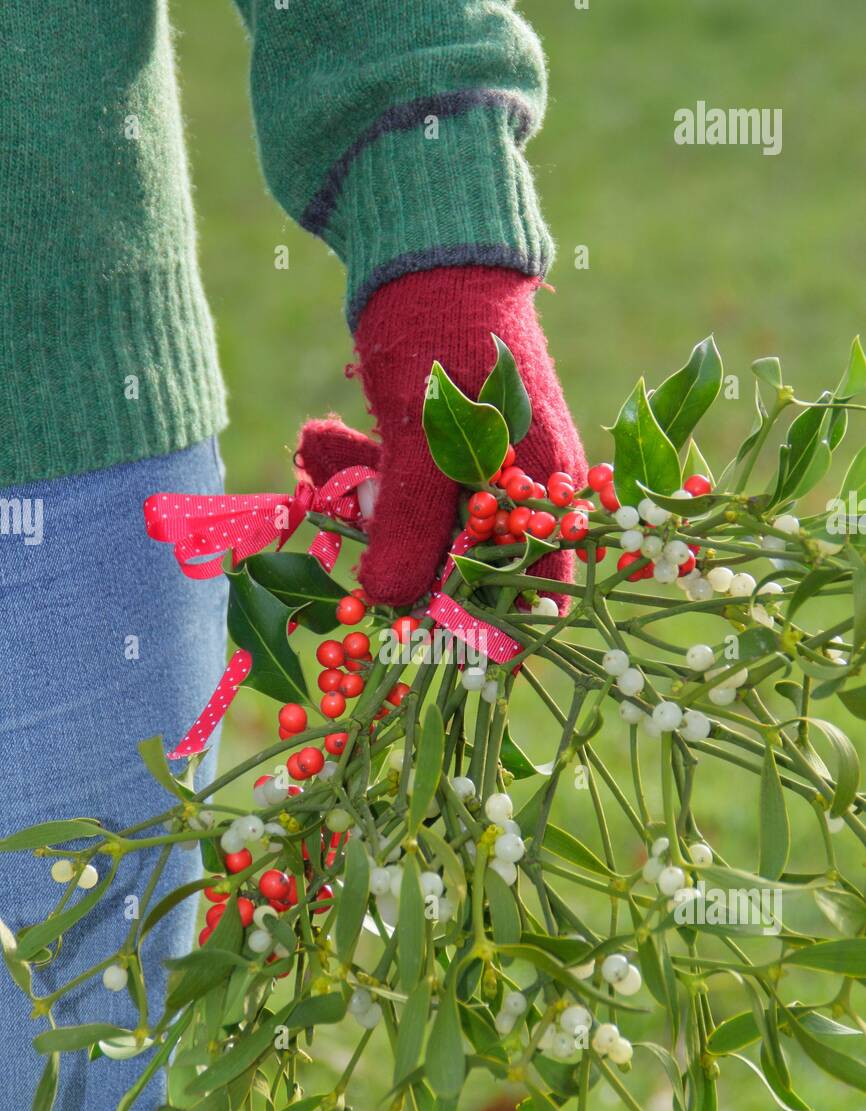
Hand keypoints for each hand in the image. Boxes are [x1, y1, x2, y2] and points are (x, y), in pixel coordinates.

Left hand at [297, 266, 585, 608]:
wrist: (424, 238)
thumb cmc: (442, 336)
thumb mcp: (420, 443)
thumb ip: (411, 529)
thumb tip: (389, 604)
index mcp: (544, 488)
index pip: (530, 588)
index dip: (473, 618)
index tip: (409, 631)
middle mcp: (522, 484)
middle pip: (464, 560)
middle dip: (398, 554)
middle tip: (347, 531)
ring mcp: (479, 463)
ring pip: (421, 521)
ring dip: (364, 503)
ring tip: (320, 455)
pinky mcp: (440, 443)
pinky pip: (400, 482)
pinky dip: (359, 469)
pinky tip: (318, 441)